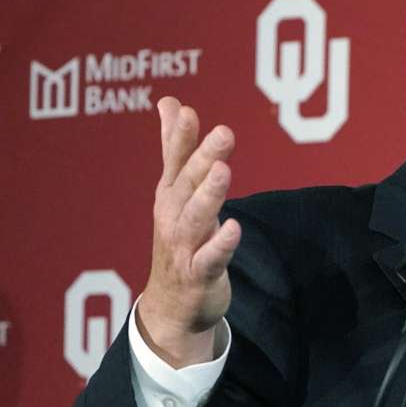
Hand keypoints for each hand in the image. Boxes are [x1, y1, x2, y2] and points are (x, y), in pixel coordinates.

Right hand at [137, 97, 240, 368]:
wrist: (172, 305)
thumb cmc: (179, 238)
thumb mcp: (174, 191)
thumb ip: (175, 146)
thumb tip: (171, 102)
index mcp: (170, 194)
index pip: (175, 160)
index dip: (180, 137)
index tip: (188, 111)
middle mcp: (173, 216)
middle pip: (188, 183)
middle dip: (203, 157)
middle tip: (223, 132)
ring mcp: (184, 246)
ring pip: (197, 217)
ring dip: (209, 195)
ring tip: (223, 171)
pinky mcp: (200, 273)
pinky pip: (211, 258)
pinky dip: (221, 244)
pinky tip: (234, 228)